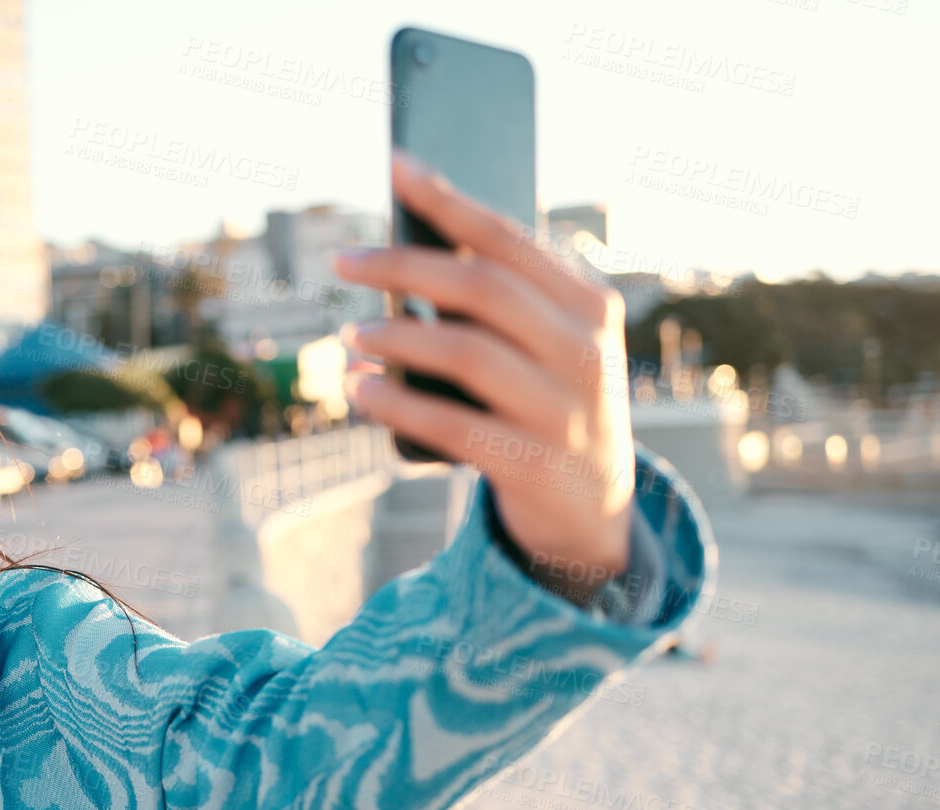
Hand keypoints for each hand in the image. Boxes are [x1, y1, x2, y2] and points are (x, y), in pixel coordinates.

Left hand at [334, 150, 635, 604]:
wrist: (596, 512)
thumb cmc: (549, 406)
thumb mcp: (547, 349)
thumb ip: (500, 305)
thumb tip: (404, 253)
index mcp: (591, 307)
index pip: (509, 240)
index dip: (447, 201)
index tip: (393, 166)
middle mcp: (586, 353)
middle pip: (481, 289)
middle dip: (403, 267)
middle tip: (343, 261)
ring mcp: (565, 412)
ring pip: (466, 354)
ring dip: (396, 338)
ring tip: (351, 333)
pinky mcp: (535, 466)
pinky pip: (453, 426)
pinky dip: (396, 403)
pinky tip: (357, 389)